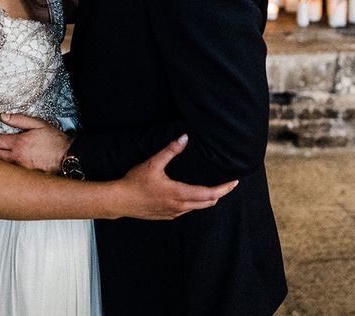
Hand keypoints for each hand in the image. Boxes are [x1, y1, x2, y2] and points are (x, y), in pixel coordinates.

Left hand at [0, 113, 70, 172]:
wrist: (67, 157)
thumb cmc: (54, 140)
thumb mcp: (38, 124)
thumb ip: (19, 120)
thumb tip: (3, 116)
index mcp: (18, 143)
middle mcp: (16, 158)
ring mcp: (19, 169)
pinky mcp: (24, 176)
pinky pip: (9, 171)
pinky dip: (4, 166)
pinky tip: (5, 162)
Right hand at [118, 134, 238, 219]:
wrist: (120, 200)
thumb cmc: (135, 182)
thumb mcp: (153, 163)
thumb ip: (170, 150)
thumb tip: (185, 138)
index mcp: (179, 194)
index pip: (209, 193)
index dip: (224, 188)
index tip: (234, 182)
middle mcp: (180, 207)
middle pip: (208, 203)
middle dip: (220, 193)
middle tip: (229, 184)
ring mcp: (174, 213)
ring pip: (198, 208)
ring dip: (208, 198)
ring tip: (214, 187)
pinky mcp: (167, 215)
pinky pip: (188, 210)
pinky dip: (196, 203)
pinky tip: (193, 195)